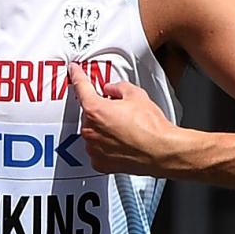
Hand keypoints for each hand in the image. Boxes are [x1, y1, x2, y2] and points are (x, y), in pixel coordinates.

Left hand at [65, 61, 184, 173]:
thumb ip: (118, 88)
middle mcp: (90, 130)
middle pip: (89, 113)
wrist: (160, 151)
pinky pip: (97, 150)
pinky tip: (121, 143)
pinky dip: (105, 146)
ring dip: (103, 128)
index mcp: (96, 110)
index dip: (77, 75)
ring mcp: (93, 148)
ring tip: (124, 129)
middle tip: (120, 112)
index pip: (81, 87)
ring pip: (92, 132)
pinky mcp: (99, 162)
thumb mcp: (136, 95)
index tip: (74, 70)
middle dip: (102, 110)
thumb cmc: (151, 127)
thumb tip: (111, 89)